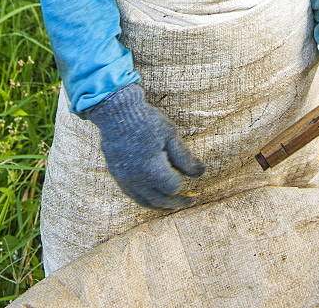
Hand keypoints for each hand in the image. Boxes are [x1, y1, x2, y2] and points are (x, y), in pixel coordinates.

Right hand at [85, 83, 205, 208]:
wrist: (117, 113)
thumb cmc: (148, 122)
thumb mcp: (171, 136)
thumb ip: (185, 158)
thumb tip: (201, 172)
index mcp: (152, 171)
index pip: (172, 188)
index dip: (182, 182)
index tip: (189, 173)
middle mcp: (137, 180)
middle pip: (160, 200)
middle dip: (176, 202)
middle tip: (189, 200)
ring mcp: (125, 180)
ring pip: (145, 202)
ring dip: (160, 204)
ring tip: (172, 203)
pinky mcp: (117, 175)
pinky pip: (133, 194)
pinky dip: (146, 197)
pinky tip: (154, 193)